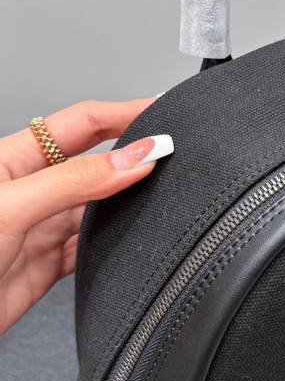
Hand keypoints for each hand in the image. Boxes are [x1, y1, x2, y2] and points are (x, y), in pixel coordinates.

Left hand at [0, 99, 172, 333]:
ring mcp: (40, 228)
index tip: (163, 115)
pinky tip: (131, 242)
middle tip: (173, 157)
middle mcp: (31, 190)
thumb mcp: (12, 207)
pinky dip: (115, 247)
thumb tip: (133, 158)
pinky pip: (91, 249)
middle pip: (95, 164)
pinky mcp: (46, 266)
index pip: (83, 123)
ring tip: (160, 199)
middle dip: (132, 158)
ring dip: (127, 205)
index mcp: (15, 160)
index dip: (124, 114)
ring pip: (98, 209)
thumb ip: (76, 181)